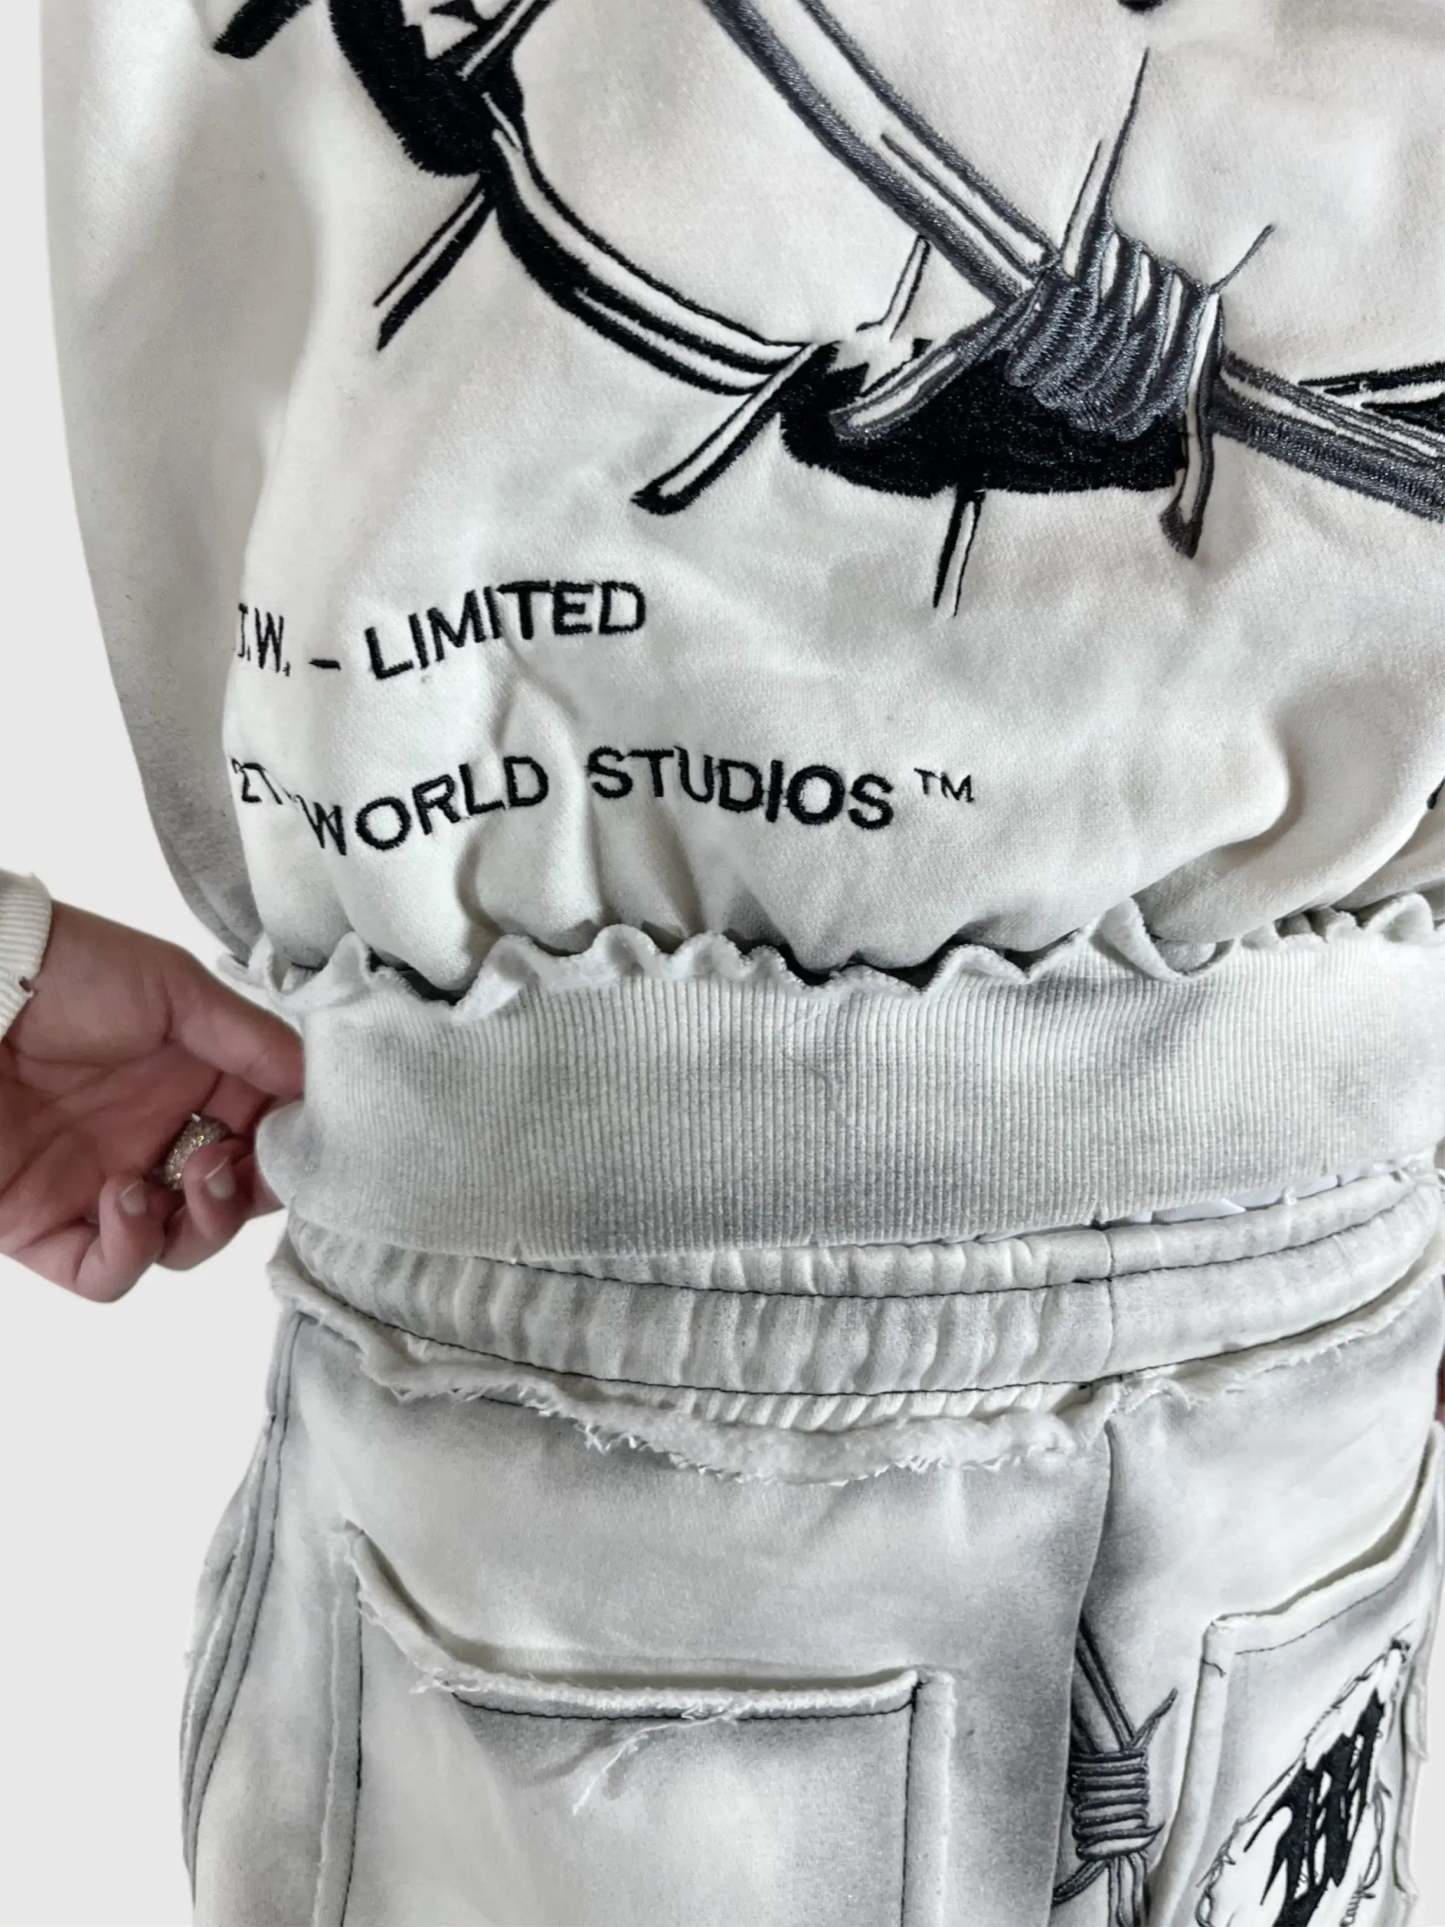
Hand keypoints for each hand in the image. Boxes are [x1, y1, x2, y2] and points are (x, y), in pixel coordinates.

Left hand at [0, 901, 302, 1300]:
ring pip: (181, 1247)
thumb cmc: (74, 975)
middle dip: (250, 1194)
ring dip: (203, 1223)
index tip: (304, 1140)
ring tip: (189, 1174)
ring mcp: (102, 1188)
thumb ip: (254, 1041)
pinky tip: (124, 1197)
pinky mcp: (45, 1227)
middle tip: (233, 1160)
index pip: (264, 1142)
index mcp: (193, 1088)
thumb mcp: (179, 990)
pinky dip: (129, 1252)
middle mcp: (154, 1142)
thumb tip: (321, 1088)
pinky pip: (104, 1276)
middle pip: (232, 1203)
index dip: (290, 1151)